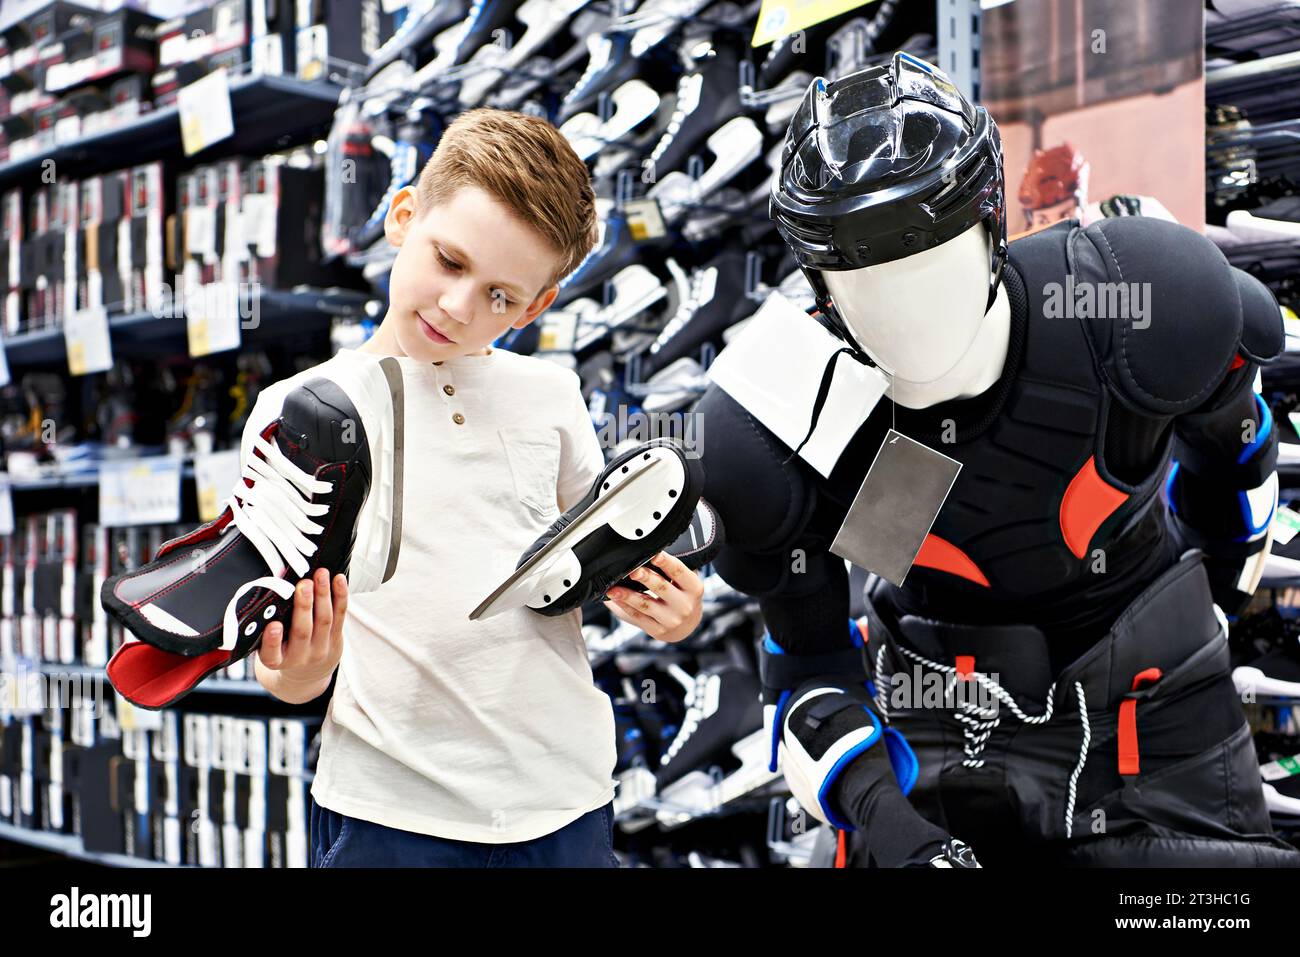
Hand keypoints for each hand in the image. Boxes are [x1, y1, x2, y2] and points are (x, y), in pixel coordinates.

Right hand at [256, 567, 347, 686]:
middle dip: (304, 606)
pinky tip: (339, 579)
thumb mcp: (267, 646)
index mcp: (275, 660)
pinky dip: (340, 596)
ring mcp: (320, 649)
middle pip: (303, 631)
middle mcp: (299, 657)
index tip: (274, 625)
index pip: (271, 653)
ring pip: (324, 620)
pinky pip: (340, 616)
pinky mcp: (336, 639)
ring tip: (321, 574)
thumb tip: (266, 587)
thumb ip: (263, 626)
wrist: (306, 674)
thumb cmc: (281, 650)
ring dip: (323, 594)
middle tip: (304, 584)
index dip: (273, 640)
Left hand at [603, 551, 703, 643]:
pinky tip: (615, 599)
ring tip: (614, 589)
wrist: (686, 626)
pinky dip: (625, 606)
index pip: (679, 572)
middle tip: (633, 571)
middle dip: (646, 578)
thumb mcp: (685, 582)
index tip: (654, 555)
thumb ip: (671, 569)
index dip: (666, 562)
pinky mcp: (657, 630)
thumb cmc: (681, 596)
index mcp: (693, 587)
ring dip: (628, 595)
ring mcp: (671, 620)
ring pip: (646, 604)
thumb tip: (645, 553)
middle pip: (662, 587)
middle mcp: (684, 605)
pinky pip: (638, 616)